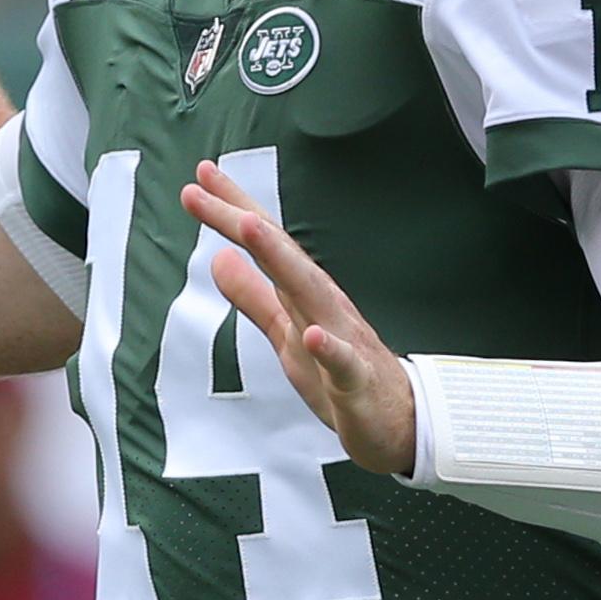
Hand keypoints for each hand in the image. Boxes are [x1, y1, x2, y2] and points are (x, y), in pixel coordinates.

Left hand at [181, 160, 416, 472]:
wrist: (399, 422)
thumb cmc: (341, 375)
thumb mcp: (285, 334)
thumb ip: (253, 297)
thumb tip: (219, 259)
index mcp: (305, 295)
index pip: (267, 245)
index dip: (233, 210)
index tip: (201, 177)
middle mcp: (325, 306)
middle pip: (282, 257)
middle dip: (245, 221)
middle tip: (207, 185)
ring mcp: (344, 341)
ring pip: (312, 295)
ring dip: (282, 259)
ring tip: (249, 227)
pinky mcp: (356, 383)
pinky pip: (343, 364)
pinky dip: (329, 349)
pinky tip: (313, 335)